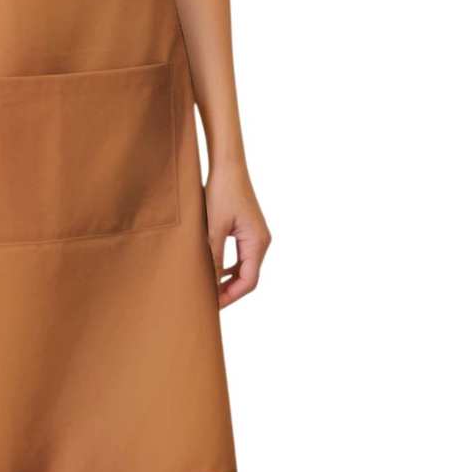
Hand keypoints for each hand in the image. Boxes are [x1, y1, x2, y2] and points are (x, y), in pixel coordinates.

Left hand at [205, 164, 270, 308]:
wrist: (228, 166)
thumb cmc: (222, 193)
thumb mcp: (214, 227)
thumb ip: (214, 256)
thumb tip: (211, 282)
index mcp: (257, 242)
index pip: (249, 281)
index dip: (231, 296)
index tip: (213, 305)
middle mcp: (262, 241)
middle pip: (249, 277)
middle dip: (230, 291)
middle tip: (209, 302)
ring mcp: (257, 235)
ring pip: (245, 267)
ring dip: (229, 280)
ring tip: (210, 290)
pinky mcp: (249, 229)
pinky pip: (242, 256)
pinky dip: (230, 266)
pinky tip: (215, 270)